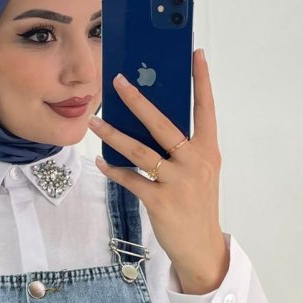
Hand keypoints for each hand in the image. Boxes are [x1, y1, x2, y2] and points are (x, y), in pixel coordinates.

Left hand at [88, 49, 229, 293]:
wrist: (200, 246)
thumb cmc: (197, 204)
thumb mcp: (199, 172)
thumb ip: (183, 148)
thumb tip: (152, 121)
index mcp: (207, 151)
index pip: (206, 109)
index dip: (202, 81)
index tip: (196, 55)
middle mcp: (194, 162)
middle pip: (162, 124)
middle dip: (138, 101)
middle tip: (119, 81)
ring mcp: (177, 181)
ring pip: (139, 150)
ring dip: (113, 134)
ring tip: (95, 120)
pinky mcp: (159, 200)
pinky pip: (130, 179)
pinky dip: (113, 169)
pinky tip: (101, 161)